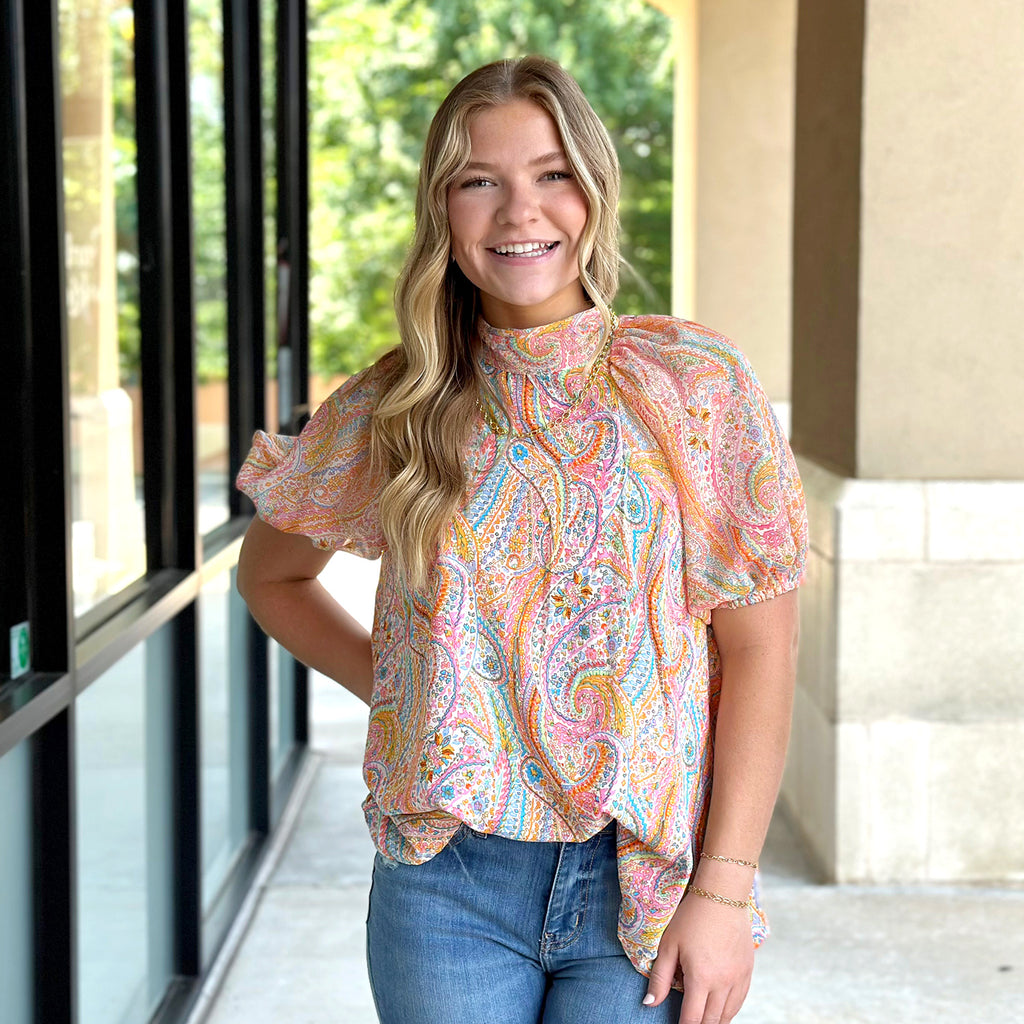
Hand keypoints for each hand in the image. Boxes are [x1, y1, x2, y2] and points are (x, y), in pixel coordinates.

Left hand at [643, 891, 754, 1023]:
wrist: (722, 895)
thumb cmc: (691, 917)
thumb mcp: (669, 945)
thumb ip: (660, 978)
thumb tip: (649, 1004)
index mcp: (701, 978)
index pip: (692, 1019)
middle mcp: (723, 983)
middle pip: (711, 1021)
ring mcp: (738, 978)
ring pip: (728, 1015)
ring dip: (715, 1022)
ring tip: (702, 1021)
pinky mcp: (748, 971)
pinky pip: (740, 1001)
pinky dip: (729, 1011)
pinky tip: (720, 1012)